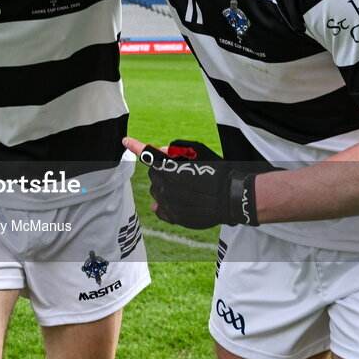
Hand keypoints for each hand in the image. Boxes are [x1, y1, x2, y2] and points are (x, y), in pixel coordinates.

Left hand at [123, 137, 257, 229]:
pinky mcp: (174, 217)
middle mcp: (165, 187)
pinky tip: (175, 201)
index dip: (135, 146)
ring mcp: (168, 204)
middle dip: (162, 171)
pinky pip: (159, 209)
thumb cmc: (217, 171)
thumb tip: (160, 151)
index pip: (148, 156)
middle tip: (180, 172)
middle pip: (153, 175)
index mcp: (169, 169)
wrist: (233, 197)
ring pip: (156, 192)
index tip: (125, 140)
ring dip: (164, 187)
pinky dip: (163, 204)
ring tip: (185, 188)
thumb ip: (176, 152)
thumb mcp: (199, 154)